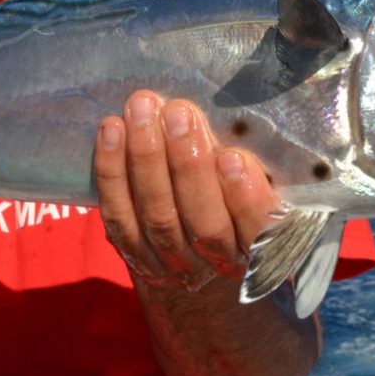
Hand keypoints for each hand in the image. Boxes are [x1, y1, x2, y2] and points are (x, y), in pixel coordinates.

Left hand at [94, 90, 280, 291]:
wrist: (194, 266)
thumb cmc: (236, 208)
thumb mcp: (262, 191)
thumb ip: (253, 167)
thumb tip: (232, 120)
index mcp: (261, 249)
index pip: (259, 232)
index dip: (246, 199)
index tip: (232, 158)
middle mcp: (216, 262)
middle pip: (203, 222)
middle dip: (188, 164)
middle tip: (179, 114)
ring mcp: (171, 263)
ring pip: (158, 215)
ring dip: (147, 157)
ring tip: (142, 109)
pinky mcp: (132, 253)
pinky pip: (118, 214)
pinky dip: (112, 170)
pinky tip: (112, 128)